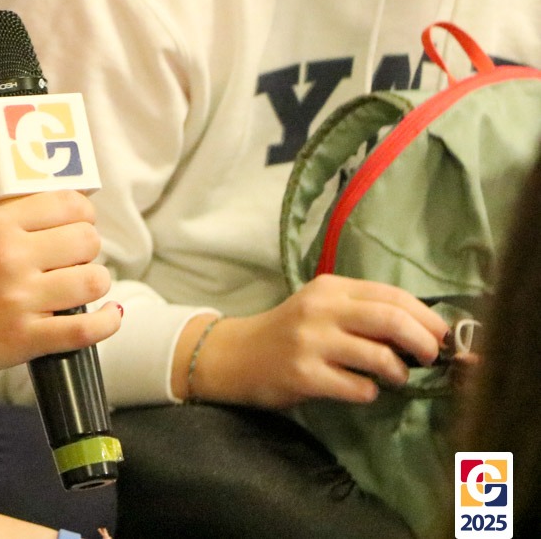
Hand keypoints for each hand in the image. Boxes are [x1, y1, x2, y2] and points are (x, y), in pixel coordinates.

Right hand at [0, 190, 118, 384]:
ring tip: (79, 287)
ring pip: (94, 281)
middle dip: (86, 249)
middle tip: (73, 258)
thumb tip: (51, 217)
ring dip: (92, 283)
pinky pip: (87, 330)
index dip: (81, 214)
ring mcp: (22, 300)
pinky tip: (107, 316)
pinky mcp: (26, 339)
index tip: (76, 224)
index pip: (67, 204)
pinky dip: (106, 322)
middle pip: (87, 241)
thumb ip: (4, 223)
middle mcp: (12, 256)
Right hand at [188, 276, 450, 407]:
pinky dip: (370, 392)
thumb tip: (425, 331)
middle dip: (424, 342)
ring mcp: (311, 342)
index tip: (442, 336)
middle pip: (392, 320)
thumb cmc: (290, 332)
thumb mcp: (323, 309)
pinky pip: (359, 388)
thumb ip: (364, 312)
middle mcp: (320, 310)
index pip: (393, 295)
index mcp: (330, 288)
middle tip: (431, 358)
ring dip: (399, 372)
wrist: (237, 355)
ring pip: (380, 357)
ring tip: (394, 377)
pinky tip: (360, 389)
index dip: (428, 317)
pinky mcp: (304, 375)